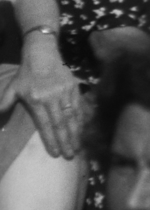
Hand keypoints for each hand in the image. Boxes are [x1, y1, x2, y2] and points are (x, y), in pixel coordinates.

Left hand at [1, 42, 84, 157]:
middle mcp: (53, 98)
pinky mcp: (75, 88)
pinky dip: (81, 120)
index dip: (51, 140)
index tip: (56, 154)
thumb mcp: (11, 89)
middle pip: (61, 124)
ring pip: (72, 117)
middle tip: (71, 155)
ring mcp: (66, 93)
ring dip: (76, 133)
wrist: (43, 53)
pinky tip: (83, 129)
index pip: (45, 125)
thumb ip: (4, 105)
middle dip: (66, 141)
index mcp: (36, 100)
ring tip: (78, 146)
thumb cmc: (25, 74)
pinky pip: (79, 107)